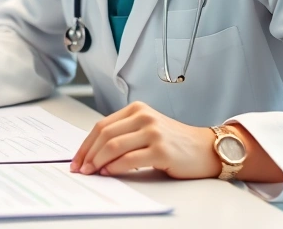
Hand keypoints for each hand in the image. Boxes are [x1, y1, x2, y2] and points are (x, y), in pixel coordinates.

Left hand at [71, 101, 219, 179]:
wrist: (206, 149)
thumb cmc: (175, 142)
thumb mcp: (147, 129)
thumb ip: (124, 134)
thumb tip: (94, 153)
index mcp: (137, 109)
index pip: (102, 125)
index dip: (86, 144)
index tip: (77, 159)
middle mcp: (144, 117)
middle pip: (105, 135)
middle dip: (88, 154)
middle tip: (80, 168)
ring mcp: (153, 132)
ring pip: (113, 146)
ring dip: (97, 162)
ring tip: (91, 172)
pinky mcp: (161, 149)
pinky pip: (129, 160)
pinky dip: (115, 168)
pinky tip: (108, 173)